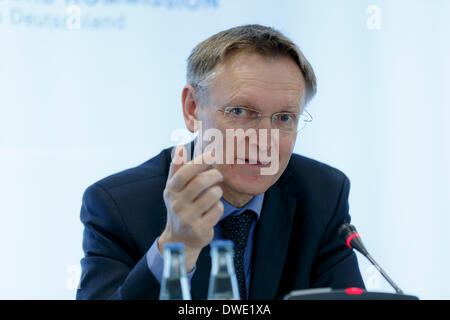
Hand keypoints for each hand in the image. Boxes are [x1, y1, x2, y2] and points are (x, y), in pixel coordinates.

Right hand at [158, 146, 223, 271]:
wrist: (179, 239)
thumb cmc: (181, 207)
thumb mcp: (174, 189)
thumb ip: (177, 168)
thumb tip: (180, 147)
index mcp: (171, 190)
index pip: (184, 172)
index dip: (200, 161)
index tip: (212, 154)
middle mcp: (177, 204)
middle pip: (200, 182)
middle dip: (214, 175)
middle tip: (219, 175)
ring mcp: (187, 217)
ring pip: (212, 195)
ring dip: (218, 191)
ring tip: (215, 193)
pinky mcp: (199, 229)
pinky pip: (217, 210)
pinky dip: (219, 207)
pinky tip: (213, 209)